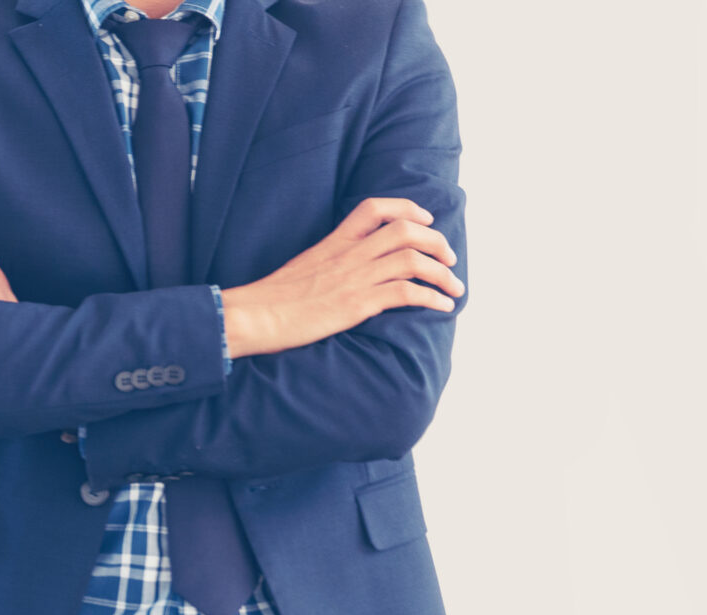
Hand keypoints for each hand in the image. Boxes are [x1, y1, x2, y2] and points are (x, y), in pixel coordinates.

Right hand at [219, 198, 462, 356]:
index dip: (407, 209)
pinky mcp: (356, 304)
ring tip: (455, 287)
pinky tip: (441, 307)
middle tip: (449, 258)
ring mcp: (353, 278)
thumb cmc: (270, 300)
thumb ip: (326, 264)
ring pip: (412, 259)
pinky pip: (406, 293)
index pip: (373, 207)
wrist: (251, 316)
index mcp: (333, 242)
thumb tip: (341, 273)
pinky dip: (431, 298)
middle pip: (405, 230)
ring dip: (443, 273)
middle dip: (437, 241)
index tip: (426, 220)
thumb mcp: (301, 269)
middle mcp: (348, 254)